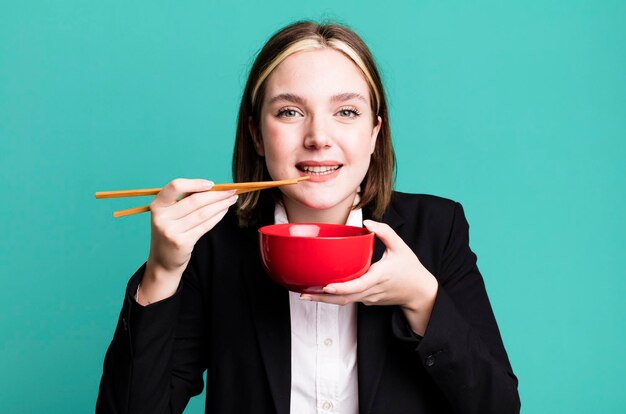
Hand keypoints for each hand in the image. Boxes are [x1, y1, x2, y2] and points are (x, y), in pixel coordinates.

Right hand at [139, 178, 237, 304]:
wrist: (163, 260)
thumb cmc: (171, 231)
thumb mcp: (169, 214)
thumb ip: (184, 199)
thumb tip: (212, 187)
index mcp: (157, 205)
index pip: (175, 186)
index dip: (195, 183)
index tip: (212, 184)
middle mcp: (161, 217)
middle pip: (195, 201)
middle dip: (216, 195)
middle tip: (231, 191)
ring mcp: (171, 231)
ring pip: (203, 213)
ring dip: (221, 205)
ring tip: (231, 199)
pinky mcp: (182, 242)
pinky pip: (204, 226)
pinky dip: (217, 217)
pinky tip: (224, 211)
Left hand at [301, 220, 437, 335]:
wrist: (420, 292)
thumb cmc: (410, 269)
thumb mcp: (401, 247)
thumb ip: (385, 232)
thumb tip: (367, 223)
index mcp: (378, 277)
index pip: (357, 285)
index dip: (341, 287)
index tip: (326, 286)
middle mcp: (371, 290)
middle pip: (344, 298)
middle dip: (322, 298)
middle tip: (303, 294)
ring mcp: (368, 297)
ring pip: (344, 301)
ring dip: (324, 300)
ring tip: (305, 295)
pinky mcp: (367, 300)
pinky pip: (349, 299)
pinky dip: (333, 297)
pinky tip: (319, 292)